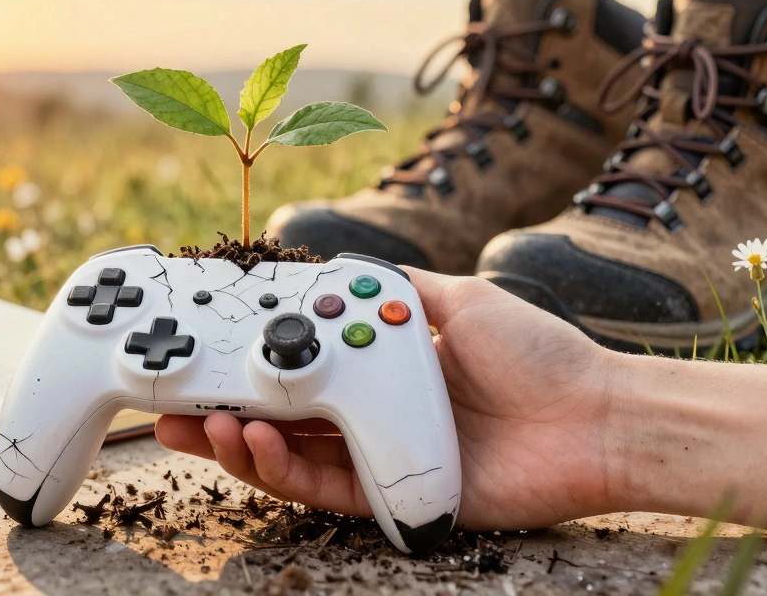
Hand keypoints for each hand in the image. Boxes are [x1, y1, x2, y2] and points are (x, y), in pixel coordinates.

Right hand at [155, 268, 624, 530]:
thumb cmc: (539, 354)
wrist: (598, 417)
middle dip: (222, 412)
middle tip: (169, 401)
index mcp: (384, 371)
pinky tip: (256, 442)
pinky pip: (324, 489)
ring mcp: (382, 459)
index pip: (301, 370)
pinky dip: (283, 468)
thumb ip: (399, 287)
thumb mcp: (461, 297)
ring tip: (200, 424)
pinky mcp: (396, 499)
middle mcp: (374, 417)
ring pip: (290, 459)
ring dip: (239, 443)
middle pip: (282, 419)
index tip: (203, 349)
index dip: (249, 364)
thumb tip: (340, 267)